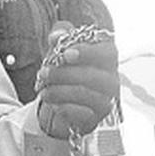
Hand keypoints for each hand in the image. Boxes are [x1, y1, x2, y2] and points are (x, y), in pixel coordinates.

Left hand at [36, 24, 118, 138]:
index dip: (87, 52)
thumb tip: (55, 36)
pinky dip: (63, 107)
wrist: (68, 103)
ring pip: (85, 94)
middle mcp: (112, 81)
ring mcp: (106, 102)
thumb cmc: (69, 70)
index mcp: (108, 59)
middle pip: (92, 76)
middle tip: (43, 73)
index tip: (65, 54)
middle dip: (64, 74)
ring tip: (43, 90)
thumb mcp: (64, 49)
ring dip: (59, 91)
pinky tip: (52, 103)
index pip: (107, 53)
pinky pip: (80, 114)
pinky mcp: (96, 119)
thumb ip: (61, 36)